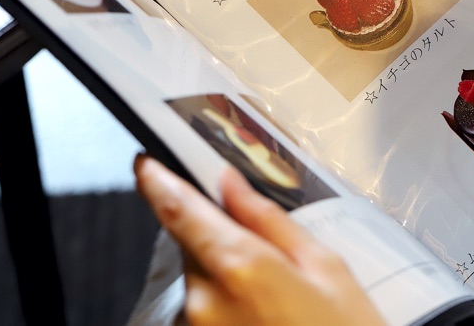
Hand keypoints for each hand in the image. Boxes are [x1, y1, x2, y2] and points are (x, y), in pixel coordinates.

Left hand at [134, 155, 384, 325]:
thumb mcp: (326, 268)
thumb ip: (270, 219)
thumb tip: (232, 184)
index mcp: (240, 266)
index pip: (179, 209)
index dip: (157, 180)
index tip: (148, 163)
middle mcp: (205, 300)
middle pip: (193, 244)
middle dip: (221, 238)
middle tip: (271, 261)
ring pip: (200, 280)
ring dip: (227, 278)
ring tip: (277, 303)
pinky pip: (202, 312)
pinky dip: (227, 307)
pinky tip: (265, 318)